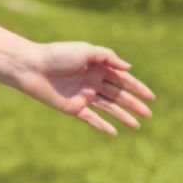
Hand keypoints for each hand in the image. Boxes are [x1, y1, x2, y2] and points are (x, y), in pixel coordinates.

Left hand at [16, 41, 155, 135]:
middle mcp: (91, 81)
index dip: (136, 87)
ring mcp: (83, 95)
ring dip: (123, 116)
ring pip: (108, 107)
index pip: (120, 78)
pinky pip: (91, 119)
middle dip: (133, 103)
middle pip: (117, 94)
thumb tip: (128, 68)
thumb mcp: (84, 50)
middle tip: (148, 113)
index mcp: (95, 66)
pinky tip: (114, 133)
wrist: (32, 67)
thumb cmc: (57, 55)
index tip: (150, 96)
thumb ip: (107, 57)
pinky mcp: (74, 107)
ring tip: (137, 125)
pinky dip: (102, 125)